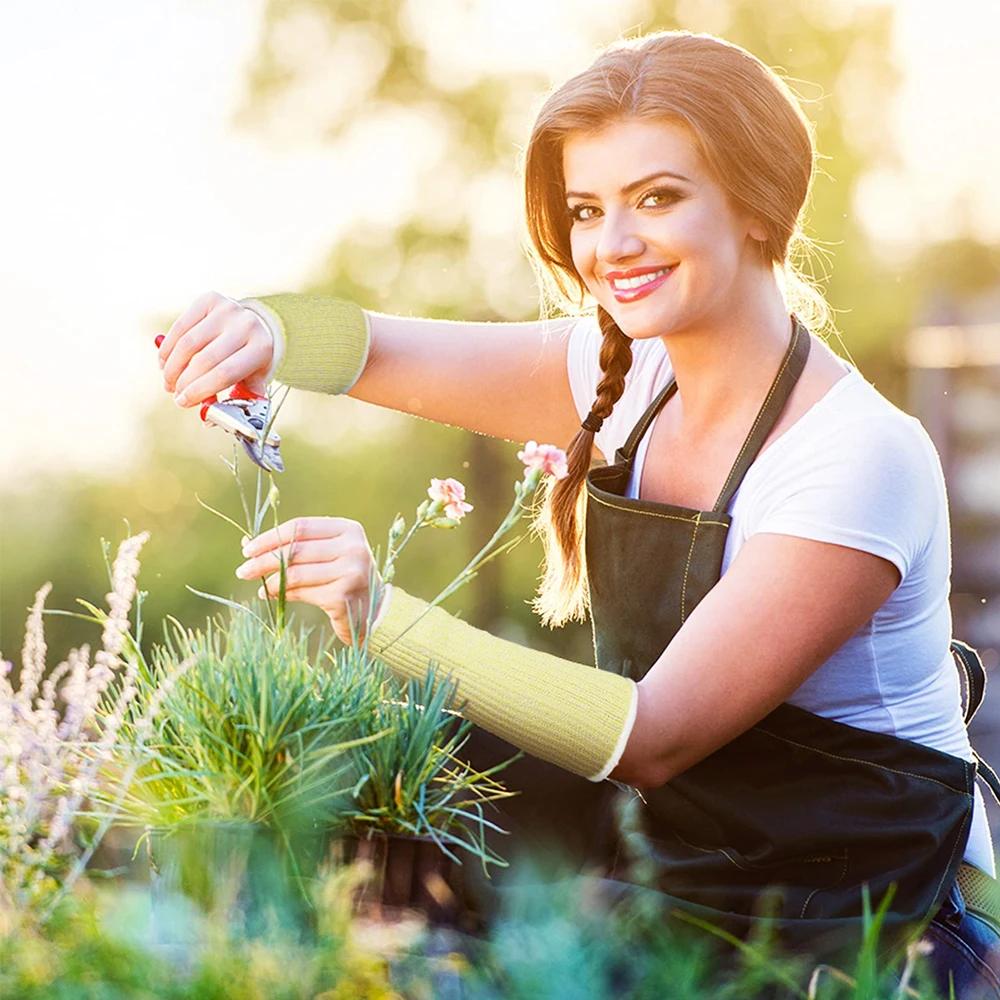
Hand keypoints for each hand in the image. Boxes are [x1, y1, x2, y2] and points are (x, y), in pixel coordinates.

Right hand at [158, 290, 273, 406]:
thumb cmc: (250, 360)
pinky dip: (168, 348)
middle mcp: (246, 325)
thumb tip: (209, 417)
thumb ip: (235, 400)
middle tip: (174, 395)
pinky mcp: (210, 300)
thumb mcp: (252, 380)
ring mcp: (227, 310)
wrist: (256, 324)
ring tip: (169, 381)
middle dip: (184, 382)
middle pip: (205, 359)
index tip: (183, 402)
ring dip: (173, 367)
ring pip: (188, 343)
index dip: (199, 390)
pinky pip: (181, 327)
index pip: (225, 374)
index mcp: (261, 348)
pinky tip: (165, 363)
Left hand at [235, 516, 384, 644]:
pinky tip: (271, 595)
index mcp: (348, 529)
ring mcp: (351, 572)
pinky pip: (302, 592)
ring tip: (257, 584)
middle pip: (296, 550)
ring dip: (270, 580)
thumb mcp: (327, 554)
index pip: (301, 527)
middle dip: (264, 560)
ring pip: (296, 573)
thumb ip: (296, 546)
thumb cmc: (344, 577)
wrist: (374, 610)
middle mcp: (353, 547)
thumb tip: (248, 545)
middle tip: (243, 569)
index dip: (271, 537)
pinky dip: (282, 594)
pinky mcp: (343, 596)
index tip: (248, 549)